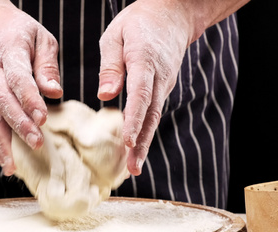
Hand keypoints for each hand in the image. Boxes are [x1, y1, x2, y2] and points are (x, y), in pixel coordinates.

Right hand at [0, 1, 62, 175]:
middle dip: (19, 123)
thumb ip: (47, 65)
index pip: (18, 79)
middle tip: (37, 142)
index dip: (29, 99)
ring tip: (12, 167)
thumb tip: (55, 92)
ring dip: (2, 142)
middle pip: (3, 101)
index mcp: (10, 52)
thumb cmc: (18, 31)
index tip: (43, 118)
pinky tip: (7, 163)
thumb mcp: (40, 37)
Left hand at [97, 0, 193, 175]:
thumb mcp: (116, 35)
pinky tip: (136, 148)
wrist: (172, 15)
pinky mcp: (163, 88)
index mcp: (145, 61)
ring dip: (144, 143)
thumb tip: (104, 94)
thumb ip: (110, 66)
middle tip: (132, 168)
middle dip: (141, 143)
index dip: (134, 120)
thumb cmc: (138, 23)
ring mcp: (164, 84)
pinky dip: (145, 132)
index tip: (128, 142)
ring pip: (154, 117)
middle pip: (150, 115)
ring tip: (133, 167)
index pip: (140, 95)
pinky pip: (154, 113)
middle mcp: (159, 78)